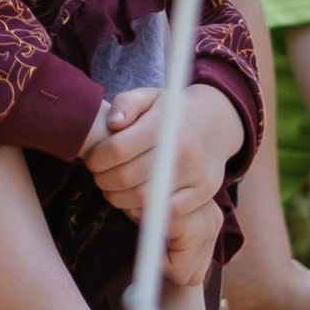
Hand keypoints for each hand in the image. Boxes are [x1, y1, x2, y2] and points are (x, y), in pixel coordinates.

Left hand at [84, 81, 238, 284]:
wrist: (216, 122)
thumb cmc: (171, 112)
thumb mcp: (148, 96)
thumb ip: (126, 104)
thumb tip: (113, 124)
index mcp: (163, 124)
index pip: (118, 149)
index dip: (97, 158)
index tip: (93, 159)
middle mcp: (181, 149)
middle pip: (127, 177)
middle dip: (104, 180)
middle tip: (99, 176)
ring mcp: (194, 173)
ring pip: (144, 199)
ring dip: (118, 198)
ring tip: (114, 188)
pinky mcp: (204, 193)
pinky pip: (168, 213)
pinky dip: (145, 212)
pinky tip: (135, 201)